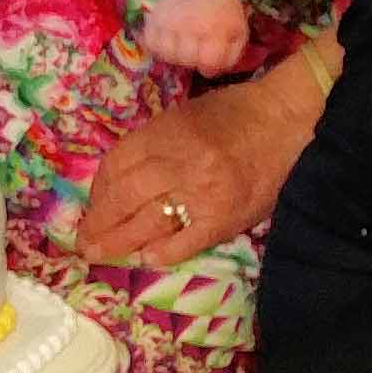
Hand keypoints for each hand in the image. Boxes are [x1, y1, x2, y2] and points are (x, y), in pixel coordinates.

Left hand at [72, 67, 322, 272]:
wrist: (286, 122)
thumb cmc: (234, 114)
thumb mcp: (184, 115)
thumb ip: (153, 144)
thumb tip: (119, 182)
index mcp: (167, 131)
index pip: (117, 165)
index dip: (99, 190)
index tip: (92, 206)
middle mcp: (180, 162)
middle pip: (125, 197)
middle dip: (99, 223)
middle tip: (84, 243)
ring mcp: (203, 192)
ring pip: (148, 222)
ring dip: (120, 242)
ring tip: (101, 254)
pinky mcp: (226, 218)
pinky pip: (186, 242)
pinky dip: (163, 253)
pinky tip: (147, 258)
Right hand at [136, 0, 249, 74]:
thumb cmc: (223, 11)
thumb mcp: (238, 33)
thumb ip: (229, 57)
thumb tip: (210, 71)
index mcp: (215, 28)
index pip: (208, 63)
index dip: (209, 65)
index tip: (209, 57)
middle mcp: (190, 24)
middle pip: (185, 60)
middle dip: (192, 60)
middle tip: (195, 49)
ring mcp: (169, 20)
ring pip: (165, 54)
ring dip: (174, 54)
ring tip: (181, 44)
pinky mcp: (154, 17)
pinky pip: (149, 43)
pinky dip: (157, 46)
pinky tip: (168, 39)